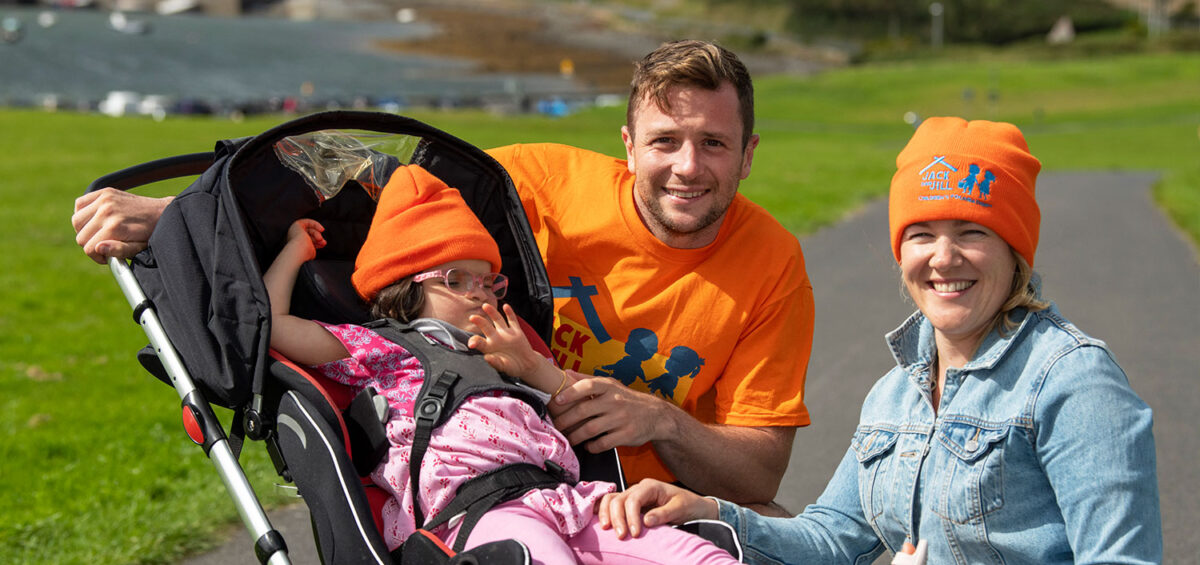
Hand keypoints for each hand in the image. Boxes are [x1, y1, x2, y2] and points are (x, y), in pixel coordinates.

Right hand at [72, 188, 170, 263]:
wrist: (162, 212)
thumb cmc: (150, 234)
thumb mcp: (138, 248)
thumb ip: (118, 250)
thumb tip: (98, 248)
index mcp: (115, 227)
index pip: (89, 248)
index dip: (96, 257)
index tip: (107, 257)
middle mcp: (107, 211)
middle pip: (81, 236)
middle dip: (91, 245)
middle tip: (106, 245)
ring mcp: (105, 199)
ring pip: (77, 221)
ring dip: (85, 230)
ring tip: (100, 233)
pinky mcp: (105, 192)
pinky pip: (80, 204)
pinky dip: (83, 213)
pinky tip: (95, 219)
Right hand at [285, 218, 325, 260]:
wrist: (299, 250)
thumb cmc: (304, 253)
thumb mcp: (311, 251)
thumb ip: (313, 247)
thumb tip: (319, 244)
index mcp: (296, 246)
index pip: (308, 242)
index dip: (317, 242)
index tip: (323, 244)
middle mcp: (294, 238)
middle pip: (309, 235)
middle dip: (318, 238)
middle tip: (323, 242)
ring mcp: (295, 231)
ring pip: (309, 230)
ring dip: (317, 234)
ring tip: (320, 239)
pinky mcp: (296, 225)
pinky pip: (308, 222)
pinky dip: (316, 225)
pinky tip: (321, 229)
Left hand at [468, 303, 550, 382]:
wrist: (526, 365)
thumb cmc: (511, 367)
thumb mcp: (503, 367)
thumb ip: (495, 363)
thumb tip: (486, 358)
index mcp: (489, 347)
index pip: (479, 342)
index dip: (474, 341)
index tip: (470, 344)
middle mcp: (495, 338)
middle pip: (486, 327)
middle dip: (479, 321)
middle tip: (472, 317)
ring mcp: (506, 333)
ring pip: (497, 320)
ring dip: (492, 312)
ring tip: (485, 306)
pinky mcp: (516, 331)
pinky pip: (512, 320)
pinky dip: (509, 313)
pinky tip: (506, 306)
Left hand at [550, 376, 674, 451]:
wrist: (655, 415)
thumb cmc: (627, 399)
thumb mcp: (611, 385)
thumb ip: (588, 380)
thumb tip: (565, 374)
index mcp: (609, 387)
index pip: (587, 386)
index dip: (570, 392)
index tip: (557, 400)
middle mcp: (615, 401)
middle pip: (584, 410)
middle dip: (566, 420)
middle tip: (556, 426)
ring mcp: (621, 419)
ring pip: (591, 429)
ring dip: (575, 436)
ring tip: (569, 438)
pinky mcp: (626, 435)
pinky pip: (603, 443)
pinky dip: (592, 446)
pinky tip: (587, 446)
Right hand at [596, 479, 716, 538]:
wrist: (692, 506)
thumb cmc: (687, 505)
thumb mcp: (680, 508)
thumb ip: (664, 513)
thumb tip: (646, 521)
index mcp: (650, 486)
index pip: (633, 499)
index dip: (631, 516)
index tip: (635, 534)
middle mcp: (638, 488)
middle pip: (618, 499)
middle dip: (617, 517)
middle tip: (621, 536)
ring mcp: (632, 495)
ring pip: (611, 500)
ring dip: (607, 514)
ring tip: (608, 530)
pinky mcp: (629, 505)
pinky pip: (611, 504)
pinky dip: (603, 511)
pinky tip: (600, 521)